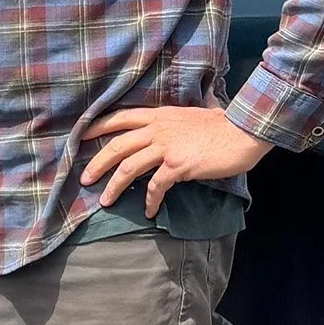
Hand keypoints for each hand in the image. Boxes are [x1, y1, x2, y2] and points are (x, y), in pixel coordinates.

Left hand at [79, 106, 270, 217]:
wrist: (243, 131)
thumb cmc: (223, 124)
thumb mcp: (192, 113)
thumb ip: (178, 119)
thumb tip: (177, 120)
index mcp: (158, 116)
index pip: (120, 118)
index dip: (98, 127)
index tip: (81, 137)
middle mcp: (157, 129)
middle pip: (116, 146)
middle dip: (96, 164)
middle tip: (84, 179)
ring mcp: (165, 147)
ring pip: (128, 168)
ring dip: (114, 187)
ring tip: (105, 201)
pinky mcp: (177, 165)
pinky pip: (156, 186)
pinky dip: (150, 200)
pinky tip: (149, 211)